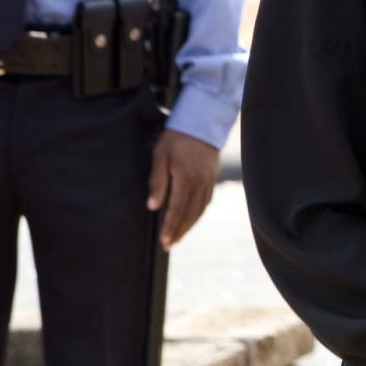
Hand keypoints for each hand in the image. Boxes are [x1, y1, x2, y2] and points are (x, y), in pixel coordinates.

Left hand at [147, 129, 221, 249]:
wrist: (202, 120)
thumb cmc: (177, 137)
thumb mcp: (160, 156)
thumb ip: (157, 182)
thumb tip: (152, 207)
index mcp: (186, 179)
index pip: (177, 210)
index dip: (170, 227)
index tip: (164, 241)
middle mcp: (200, 183)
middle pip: (190, 214)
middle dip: (179, 231)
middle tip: (169, 245)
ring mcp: (209, 180)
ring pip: (200, 209)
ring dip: (189, 225)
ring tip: (179, 236)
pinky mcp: (213, 176)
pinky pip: (207, 200)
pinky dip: (199, 212)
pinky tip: (193, 217)